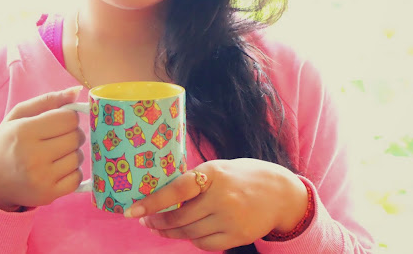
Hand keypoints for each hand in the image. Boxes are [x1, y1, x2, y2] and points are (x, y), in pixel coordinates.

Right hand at [0, 86, 85, 210]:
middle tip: (59, 137)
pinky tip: (58, 168)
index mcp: (24, 132)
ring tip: (56, 153)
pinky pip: (77, 178)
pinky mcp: (48, 194)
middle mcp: (32, 156)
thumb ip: (48, 100)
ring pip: (78, 157)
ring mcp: (41, 178)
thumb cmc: (8, 143)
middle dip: (72, 134)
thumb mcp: (19, 116)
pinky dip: (72, 172)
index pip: (68, 118)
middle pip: (76, 137)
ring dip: (72, 153)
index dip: (68, 117)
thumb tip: (76, 92)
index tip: (60, 121)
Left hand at [124, 158, 307, 250]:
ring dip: (170, 232)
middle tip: (144, 220)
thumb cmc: (241, 176)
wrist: (280, 193)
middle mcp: (222, 196)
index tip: (132, 211)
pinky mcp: (238, 236)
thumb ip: (194, 180)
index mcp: (213, 173)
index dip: (153, 201)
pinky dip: (192, 240)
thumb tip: (160, 193)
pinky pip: (205, 244)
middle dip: (157, 221)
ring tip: (160, 227)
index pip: (176, 189)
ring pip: (189, 232)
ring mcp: (230, 218)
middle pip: (180, 216)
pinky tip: (186, 233)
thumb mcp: (218, 168)